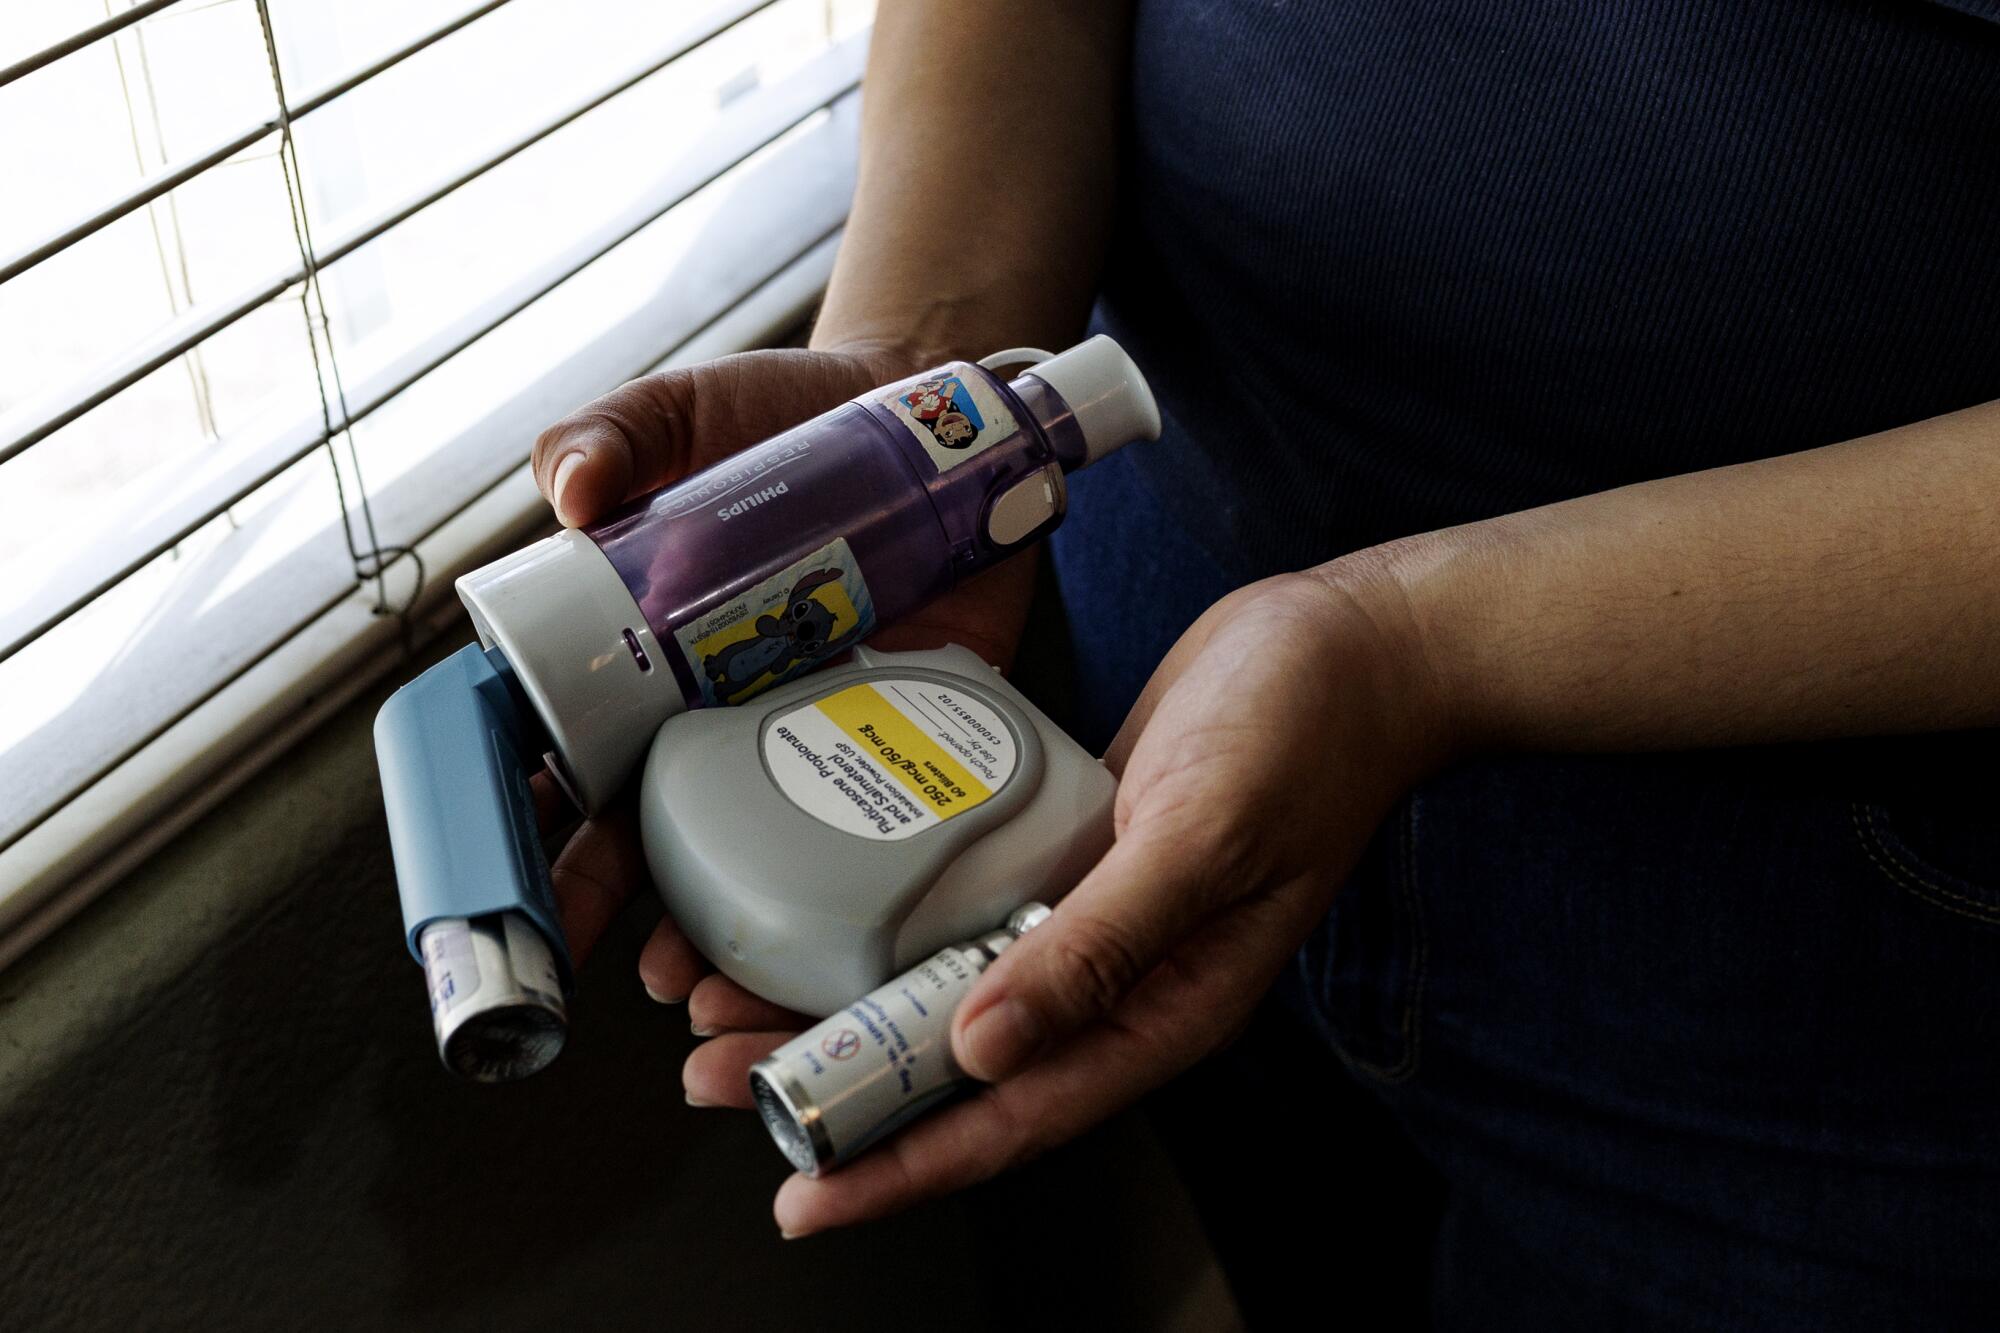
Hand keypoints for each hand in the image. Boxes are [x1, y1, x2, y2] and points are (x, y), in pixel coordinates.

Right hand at [527, 344, 1040, 995]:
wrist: (934, 418)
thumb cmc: (789, 416)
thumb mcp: (689, 413)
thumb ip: (613, 435)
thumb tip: (570, 493)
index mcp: (650, 657)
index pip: (573, 756)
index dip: (536, 823)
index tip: (510, 884)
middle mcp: (725, 713)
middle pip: (653, 829)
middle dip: (613, 905)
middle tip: (593, 964)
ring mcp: (817, 732)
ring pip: (758, 856)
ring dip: (720, 930)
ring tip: (694, 983)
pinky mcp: (913, 732)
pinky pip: (881, 827)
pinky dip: (852, 892)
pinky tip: (824, 947)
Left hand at [733, 564, 1450, 1235]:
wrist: (1352, 641)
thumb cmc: (1309, 735)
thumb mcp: (1202, 840)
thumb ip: (1100, 947)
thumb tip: (987, 1044)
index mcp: (1163, 1008)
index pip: (1015, 1115)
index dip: (904, 1164)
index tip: (808, 1194)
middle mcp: (1118, 980)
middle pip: (960, 1065)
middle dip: (843, 1088)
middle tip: (725, 1082)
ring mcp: (1092, 917)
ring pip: (948, 988)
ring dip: (848, 1004)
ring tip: (740, 1006)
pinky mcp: (1073, 852)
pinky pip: (967, 908)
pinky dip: (894, 921)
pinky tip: (830, 909)